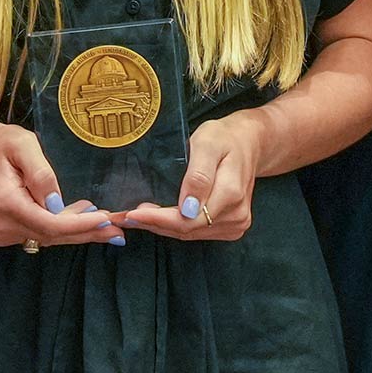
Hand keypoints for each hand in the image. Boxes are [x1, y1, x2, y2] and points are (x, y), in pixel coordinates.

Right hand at [0, 113, 118, 249]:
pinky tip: (81, 220)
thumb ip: (41, 173)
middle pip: (50, 236)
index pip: (48, 224)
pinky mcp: (1, 233)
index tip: (107, 220)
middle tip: (118, 230)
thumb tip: (58, 204)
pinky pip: (37, 234)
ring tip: (106, 224)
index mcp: (3, 202)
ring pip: (46, 238)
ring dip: (76, 232)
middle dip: (86, 233)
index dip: (80, 225)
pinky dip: (61, 229)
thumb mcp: (23, 144)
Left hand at [114, 113, 262, 240]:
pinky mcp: (231, 227)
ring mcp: (235, 224)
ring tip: (132, 217)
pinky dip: (173, 227)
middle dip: (152, 224)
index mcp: (231, 195)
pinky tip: (155, 218)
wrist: (250, 143)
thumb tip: (188, 209)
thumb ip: (198, 176)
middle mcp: (236, 216)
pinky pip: (196, 232)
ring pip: (189, 234)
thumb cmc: (225, 138)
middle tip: (121, 216)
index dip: (157, 219)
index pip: (187, 219)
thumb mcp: (208, 144)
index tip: (131, 214)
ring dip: (160, 227)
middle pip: (185, 230)